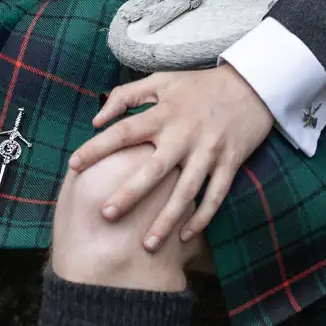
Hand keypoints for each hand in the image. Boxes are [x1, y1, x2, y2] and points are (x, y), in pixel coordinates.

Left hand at [68, 65, 274, 250]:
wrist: (252, 84)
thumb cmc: (199, 85)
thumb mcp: (162, 80)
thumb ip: (126, 96)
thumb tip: (97, 119)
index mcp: (164, 114)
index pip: (124, 132)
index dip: (97, 148)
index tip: (74, 165)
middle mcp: (184, 135)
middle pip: (153, 169)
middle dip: (129, 193)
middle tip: (106, 215)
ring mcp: (209, 151)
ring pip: (185, 192)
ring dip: (166, 219)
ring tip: (146, 244)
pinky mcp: (230, 162)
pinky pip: (215, 196)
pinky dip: (202, 217)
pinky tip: (185, 236)